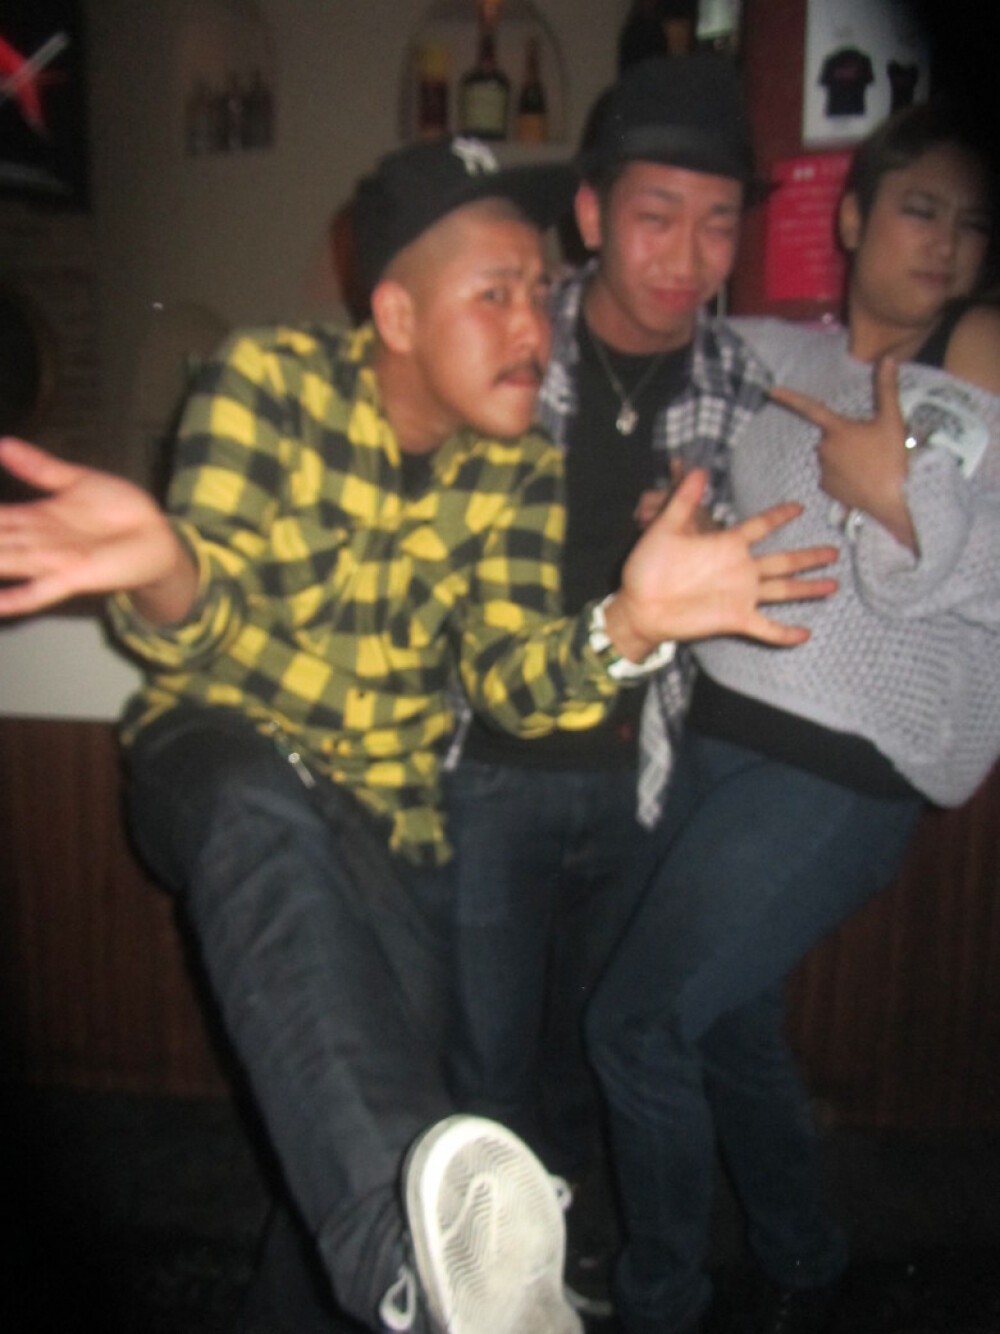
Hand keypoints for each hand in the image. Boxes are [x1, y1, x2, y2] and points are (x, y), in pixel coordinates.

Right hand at [0, 437, 195, 619]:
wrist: (157, 536)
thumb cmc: (119, 512)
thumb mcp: (74, 481)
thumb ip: (37, 466)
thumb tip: (2, 443)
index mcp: (31, 520)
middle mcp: (34, 543)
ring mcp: (52, 561)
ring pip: (4, 563)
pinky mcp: (76, 575)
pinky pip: (41, 590)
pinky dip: (18, 598)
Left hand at [606, 469, 838, 656]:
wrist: (640, 605)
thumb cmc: (648, 566)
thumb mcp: (665, 528)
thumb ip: (683, 500)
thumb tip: (696, 468)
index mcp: (727, 544)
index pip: (760, 526)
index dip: (779, 515)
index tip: (799, 506)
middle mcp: (740, 569)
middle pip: (783, 561)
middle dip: (809, 557)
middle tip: (834, 551)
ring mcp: (740, 595)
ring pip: (783, 590)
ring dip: (808, 589)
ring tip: (833, 585)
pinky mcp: (735, 618)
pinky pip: (766, 627)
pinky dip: (785, 632)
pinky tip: (806, 634)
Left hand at [769, 357, 915, 550]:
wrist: (889, 502)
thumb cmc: (890, 459)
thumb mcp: (892, 421)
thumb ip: (887, 389)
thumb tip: (888, 359)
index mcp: (837, 430)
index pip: (810, 408)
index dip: (790, 398)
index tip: (771, 391)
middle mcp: (823, 449)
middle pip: (832, 435)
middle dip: (847, 437)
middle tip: (872, 446)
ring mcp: (823, 470)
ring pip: (833, 455)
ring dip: (847, 456)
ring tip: (870, 464)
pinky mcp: (826, 488)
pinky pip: (833, 475)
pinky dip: (845, 475)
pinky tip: (862, 479)